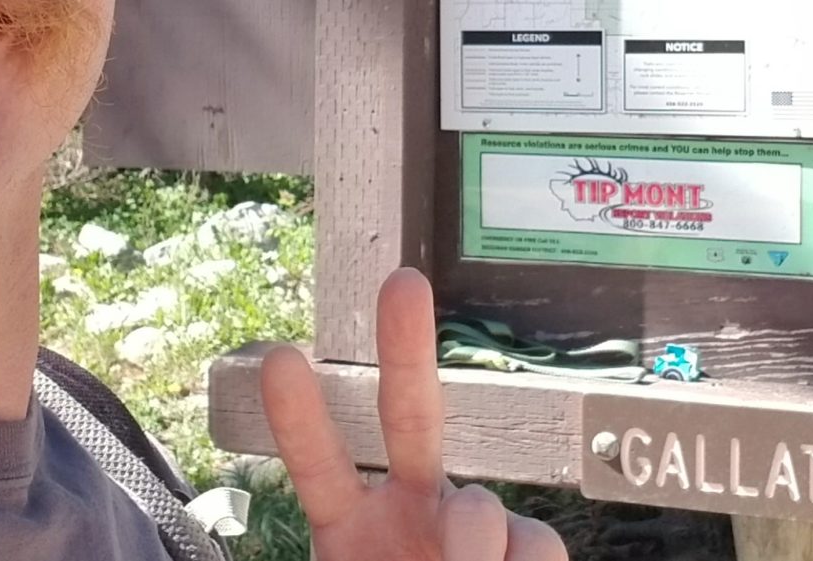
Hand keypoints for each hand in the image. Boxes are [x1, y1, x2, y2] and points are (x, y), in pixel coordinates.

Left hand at [259, 268, 567, 560]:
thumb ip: (364, 560)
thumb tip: (471, 523)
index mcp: (349, 533)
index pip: (321, 466)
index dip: (303, 419)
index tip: (277, 359)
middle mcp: (413, 515)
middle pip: (410, 417)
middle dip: (407, 347)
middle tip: (401, 280)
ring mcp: (471, 536)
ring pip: (481, 510)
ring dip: (469, 545)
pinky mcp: (527, 560)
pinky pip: (536, 549)